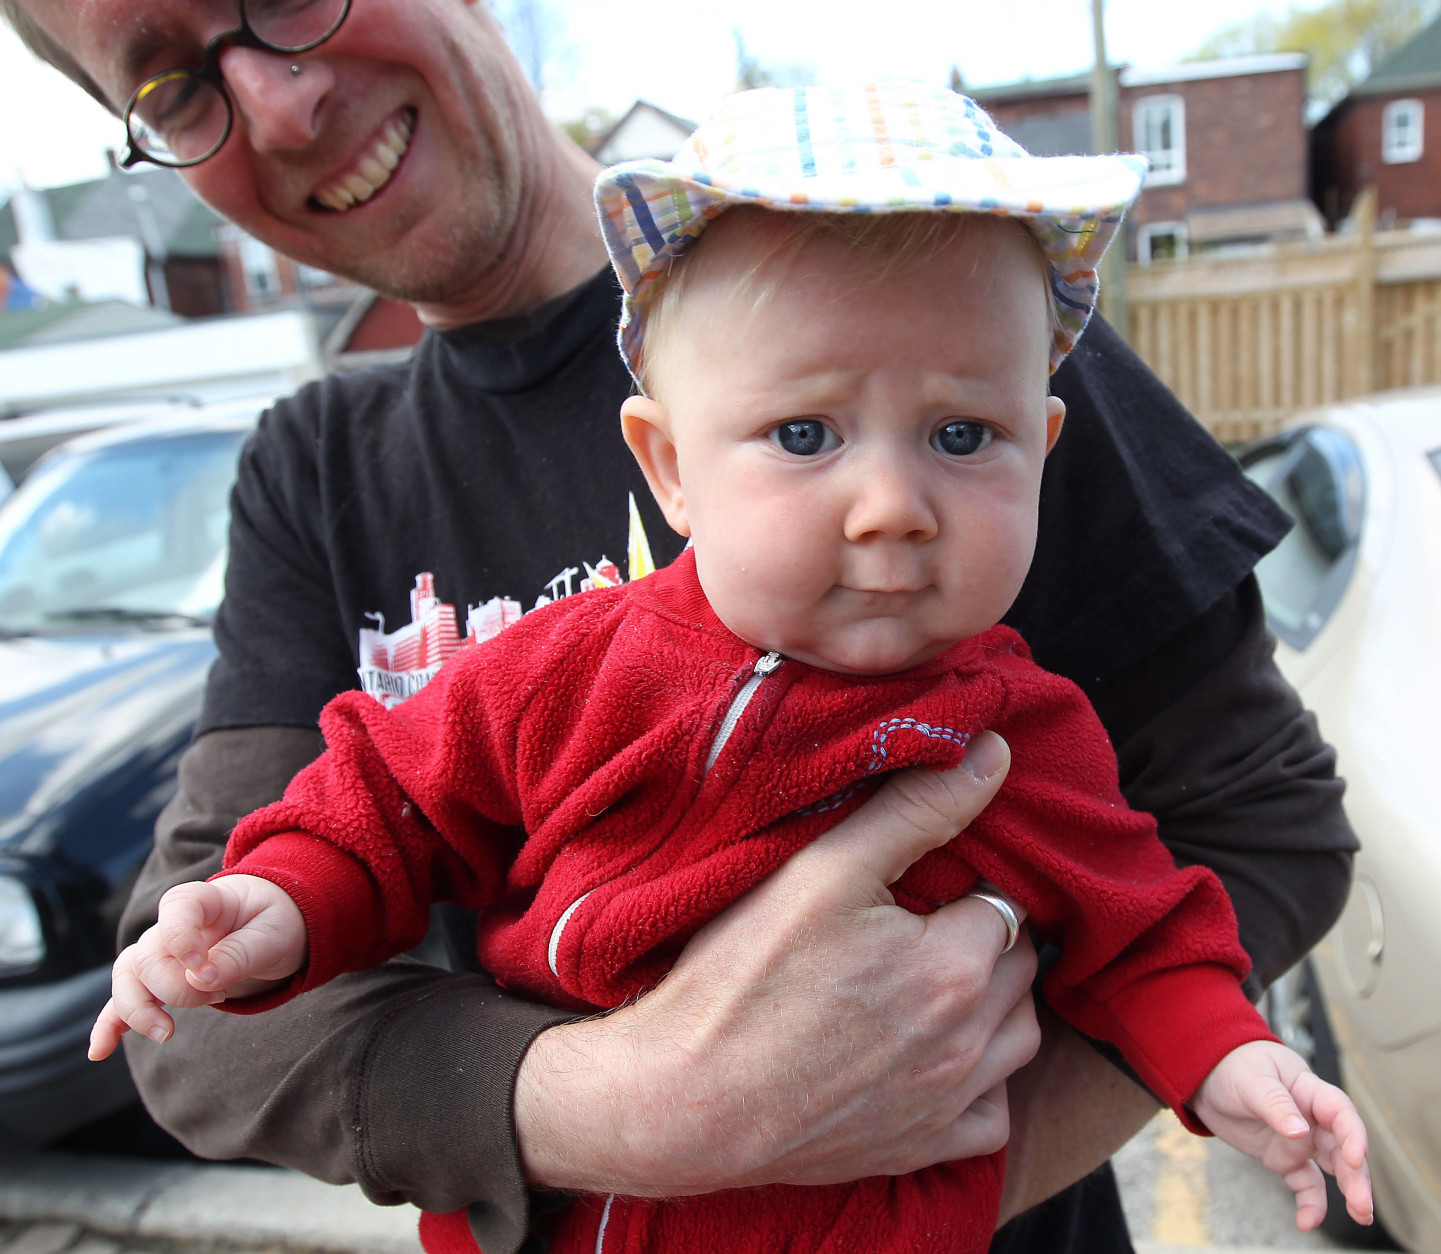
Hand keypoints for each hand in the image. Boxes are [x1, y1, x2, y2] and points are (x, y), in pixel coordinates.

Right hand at [89, 875, 306, 1060]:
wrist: (273, 926)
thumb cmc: (276, 923)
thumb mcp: (274, 935)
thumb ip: (240, 954)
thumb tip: (202, 980)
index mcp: (205, 900)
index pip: (176, 907)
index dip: (181, 938)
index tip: (203, 967)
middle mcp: (173, 925)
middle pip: (149, 956)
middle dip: (177, 987)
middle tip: (219, 996)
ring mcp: (160, 953)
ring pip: (128, 978)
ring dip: (139, 1010)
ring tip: (167, 1033)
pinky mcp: (158, 981)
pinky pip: (124, 1000)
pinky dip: (111, 1024)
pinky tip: (101, 1051)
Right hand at [515, 731, 1041, 1195]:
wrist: (684, 1099)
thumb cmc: (743, 977)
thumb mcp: (823, 869)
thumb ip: (915, 809)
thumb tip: (995, 753)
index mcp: (955, 965)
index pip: (1002, 899)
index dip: (961, 884)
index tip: (918, 885)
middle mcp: (969, 1040)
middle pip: (1018, 966)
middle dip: (983, 937)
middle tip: (920, 923)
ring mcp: (947, 1102)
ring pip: (1019, 1038)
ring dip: (995, 1004)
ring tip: (933, 978)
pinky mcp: (919, 1148)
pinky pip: (991, 1116)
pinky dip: (981, 1083)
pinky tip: (935, 1055)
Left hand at [1192, 1039, 1371, 1231]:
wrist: (1208, 1077)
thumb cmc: (1233, 1067)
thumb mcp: (1251, 1080)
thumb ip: (1275, 1104)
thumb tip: (1300, 1131)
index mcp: (1308, 1090)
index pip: (1340, 1112)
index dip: (1353, 1135)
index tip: (1356, 1158)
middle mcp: (1312, 1118)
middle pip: (1342, 1147)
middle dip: (1356, 1176)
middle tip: (1363, 1205)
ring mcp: (1300, 1140)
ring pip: (1332, 1168)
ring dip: (1348, 1191)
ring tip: (1361, 1216)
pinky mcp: (1284, 1158)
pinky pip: (1305, 1183)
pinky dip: (1310, 1203)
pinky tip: (1307, 1223)